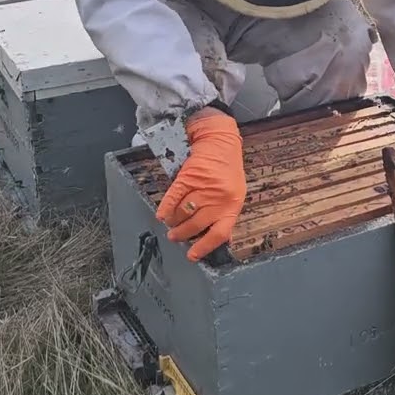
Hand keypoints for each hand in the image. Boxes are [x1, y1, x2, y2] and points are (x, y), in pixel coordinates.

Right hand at [154, 109, 245, 261]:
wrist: (219, 139)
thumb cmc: (226, 168)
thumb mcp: (233, 192)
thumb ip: (223, 212)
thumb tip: (209, 237)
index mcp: (233, 204)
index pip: (219, 232)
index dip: (204, 247)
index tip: (192, 256)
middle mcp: (219, 197)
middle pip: (196, 225)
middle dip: (182, 234)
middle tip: (175, 237)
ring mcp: (203, 186)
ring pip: (183, 213)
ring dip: (174, 221)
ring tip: (170, 224)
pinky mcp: (188, 176)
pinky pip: (173, 197)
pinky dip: (165, 208)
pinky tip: (161, 215)